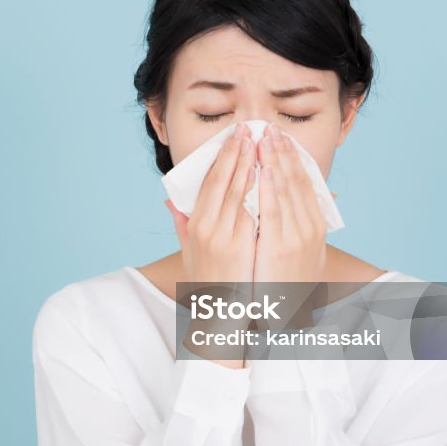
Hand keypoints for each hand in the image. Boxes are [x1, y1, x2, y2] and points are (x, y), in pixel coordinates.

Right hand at [166, 122, 257, 369]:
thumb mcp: (189, 254)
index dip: (224, 157)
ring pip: (244, 191)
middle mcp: (209, 229)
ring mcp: (228, 237)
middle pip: (228, 180)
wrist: (221, 316)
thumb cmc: (208, 284)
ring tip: (265, 142)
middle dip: (240, 152)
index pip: (212, 182)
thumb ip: (182, 225)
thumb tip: (172, 203)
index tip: (235, 137)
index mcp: (197, 226)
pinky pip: (259, 211)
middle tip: (251, 129)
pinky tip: (274, 173)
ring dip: (255, 163)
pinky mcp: (245, 248)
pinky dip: (267, 190)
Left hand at [253, 123, 326, 283]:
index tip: (282, 137)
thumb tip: (305, 203)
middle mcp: (310, 228)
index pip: (304, 183)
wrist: (283, 317)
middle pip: (297, 181)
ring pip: (286, 189)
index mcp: (314, 226)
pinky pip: (273, 209)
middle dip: (284, 152)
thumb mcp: (301, 254)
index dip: (293, 158)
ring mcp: (297, 236)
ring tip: (266, 137)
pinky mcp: (281, 246)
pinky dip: (270, 186)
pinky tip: (265, 167)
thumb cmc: (286, 284)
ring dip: (276, 160)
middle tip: (271, 127)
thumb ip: (298, 226)